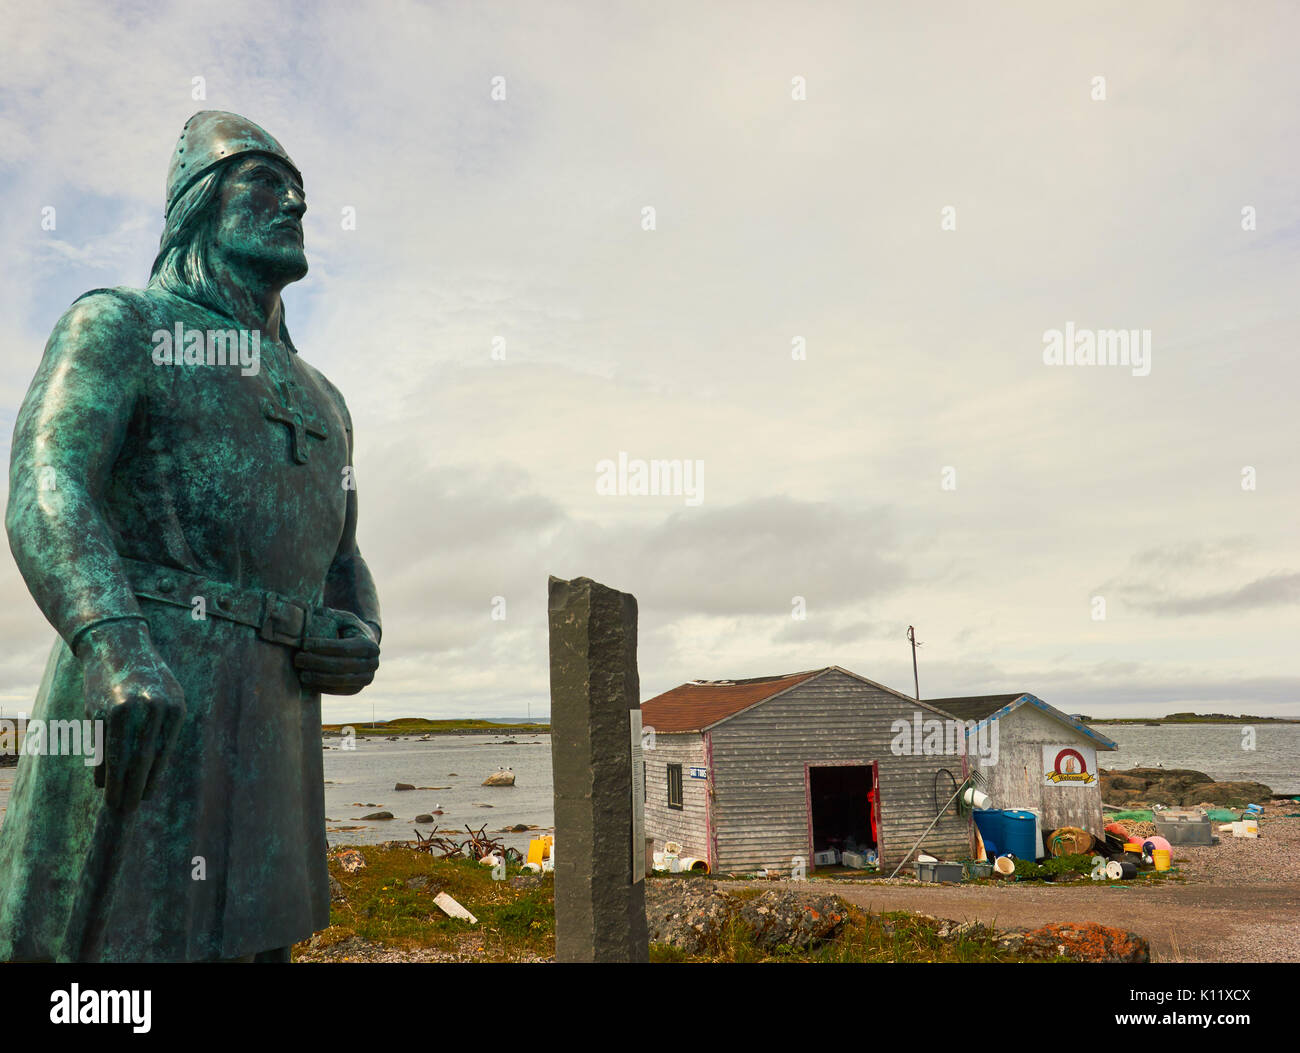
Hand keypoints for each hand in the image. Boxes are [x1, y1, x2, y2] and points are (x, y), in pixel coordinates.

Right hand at [77, 620, 186, 812]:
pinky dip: (99, 766)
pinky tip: (100, 781)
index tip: (145, 798)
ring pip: (118, 757)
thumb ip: (162, 730)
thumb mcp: (167, 697)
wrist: (116, 645)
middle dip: (133, 788)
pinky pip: (101, 746)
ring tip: (113, 802)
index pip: (162, 755)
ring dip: (114, 784)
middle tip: (127, 810)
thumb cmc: (146, 676)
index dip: (152, 779)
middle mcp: (152, 710)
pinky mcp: (100, 710)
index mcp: (174, 709)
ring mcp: (124, 710)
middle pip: (142, 760)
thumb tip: (152, 772)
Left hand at [294, 608, 379, 694]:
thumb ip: (329, 616)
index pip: (344, 648)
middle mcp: (372, 663)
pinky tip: (307, 682)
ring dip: (318, 677)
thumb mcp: (342, 619)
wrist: (361, 647)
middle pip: (340, 666)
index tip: (304, 644)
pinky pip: (338, 691)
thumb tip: (307, 612)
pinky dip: (322, 687)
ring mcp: (366, 678)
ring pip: (339, 680)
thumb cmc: (347, 630)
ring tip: (300, 672)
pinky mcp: (357, 689)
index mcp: (370, 645)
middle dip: (316, 663)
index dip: (323, 647)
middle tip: (297, 659)